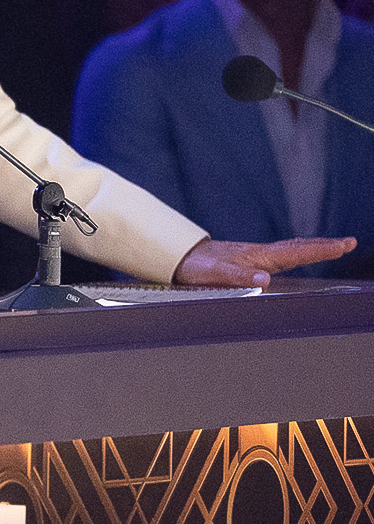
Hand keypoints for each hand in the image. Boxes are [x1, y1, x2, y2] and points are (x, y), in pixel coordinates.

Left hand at [171, 236, 353, 286]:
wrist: (177, 257)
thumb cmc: (195, 267)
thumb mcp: (215, 273)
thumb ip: (238, 276)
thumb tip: (264, 281)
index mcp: (257, 257)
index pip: (295, 252)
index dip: (320, 250)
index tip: (344, 245)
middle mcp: (259, 254)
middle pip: (297, 247)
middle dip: (323, 246)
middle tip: (348, 243)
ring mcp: (254, 256)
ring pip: (289, 250)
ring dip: (311, 248)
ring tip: (331, 247)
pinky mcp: (247, 260)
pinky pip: (278, 256)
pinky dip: (294, 253)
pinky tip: (294, 256)